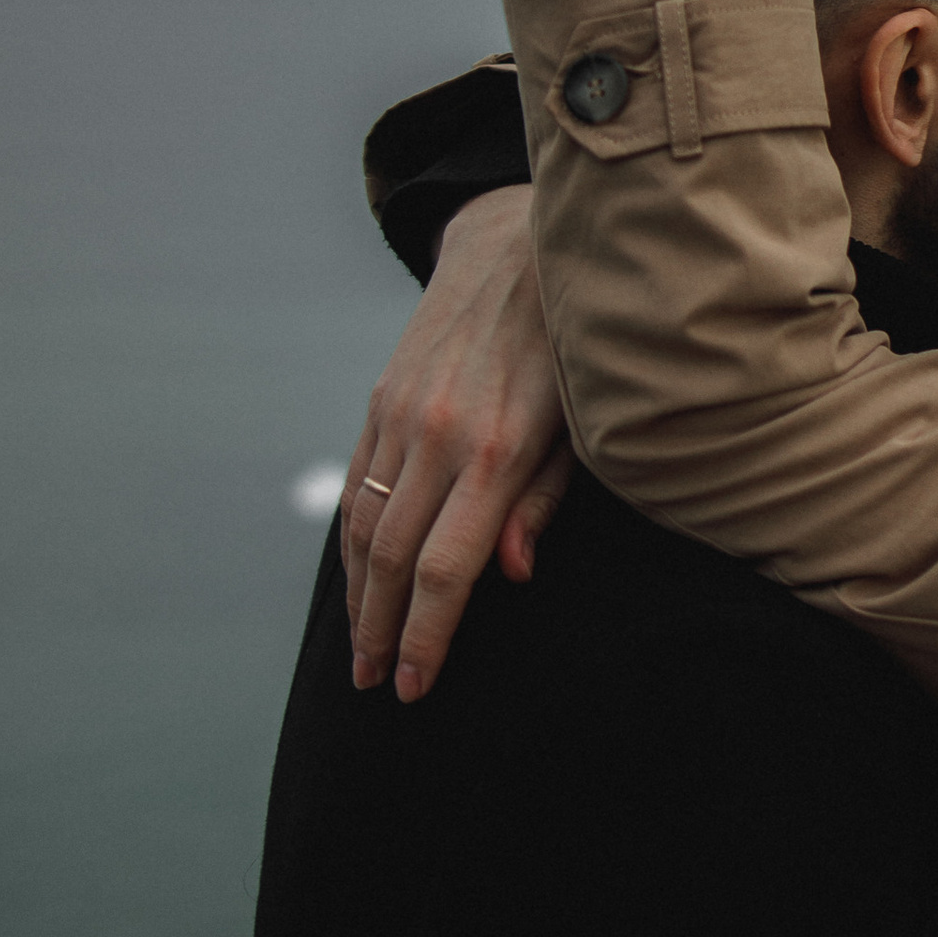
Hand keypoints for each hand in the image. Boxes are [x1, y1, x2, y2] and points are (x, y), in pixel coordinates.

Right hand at [346, 187, 574, 699]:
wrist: (518, 248)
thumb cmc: (576, 351)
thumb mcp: (586, 425)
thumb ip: (545, 500)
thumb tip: (512, 575)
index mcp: (497, 449)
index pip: (449, 568)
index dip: (429, 635)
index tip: (416, 688)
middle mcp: (438, 435)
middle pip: (394, 559)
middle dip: (382, 633)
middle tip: (377, 688)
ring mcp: (401, 416)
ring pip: (363, 527)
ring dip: (358, 598)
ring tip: (361, 652)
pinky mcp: (381, 400)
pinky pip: (356, 487)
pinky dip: (351, 545)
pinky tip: (358, 582)